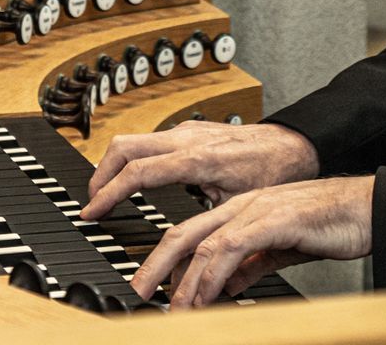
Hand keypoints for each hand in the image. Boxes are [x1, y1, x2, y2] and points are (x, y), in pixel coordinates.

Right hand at [81, 121, 318, 222]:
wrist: (293, 144)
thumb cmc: (273, 171)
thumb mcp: (238, 204)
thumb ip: (208, 224)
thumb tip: (187, 254)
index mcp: (195, 157)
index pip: (137, 171)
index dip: (108, 193)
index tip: (92, 212)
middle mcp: (185, 137)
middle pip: (123, 146)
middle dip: (101, 174)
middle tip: (92, 203)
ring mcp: (186, 131)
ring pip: (134, 140)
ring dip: (114, 166)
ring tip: (107, 194)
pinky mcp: (189, 131)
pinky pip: (149, 141)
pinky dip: (133, 159)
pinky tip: (135, 179)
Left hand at [130, 176, 373, 307]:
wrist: (365, 209)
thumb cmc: (329, 224)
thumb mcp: (280, 248)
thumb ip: (251, 263)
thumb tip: (226, 285)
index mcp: (241, 208)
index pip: (192, 231)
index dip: (167, 259)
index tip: (154, 286)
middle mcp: (242, 206)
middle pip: (184, 232)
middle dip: (156, 264)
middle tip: (139, 291)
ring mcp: (256, 210)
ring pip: (203, 242)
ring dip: (183, 279)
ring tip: (174, 306)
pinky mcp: (273, 221)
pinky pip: (232, 248)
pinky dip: (214, 274)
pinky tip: (206, 295)